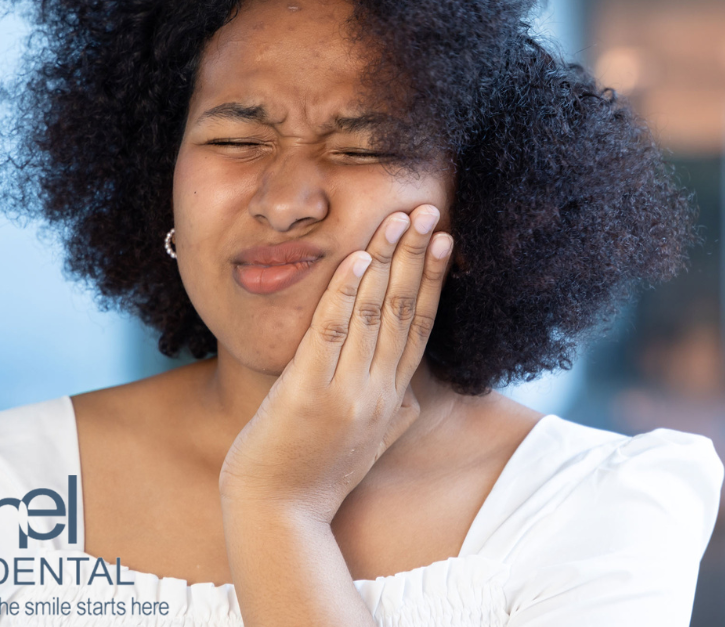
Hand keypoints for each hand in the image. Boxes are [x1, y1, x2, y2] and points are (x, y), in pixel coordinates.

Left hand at [218, 204, 453, 523]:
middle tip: (430, 210)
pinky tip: (356, 258)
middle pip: (406, 310)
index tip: (446, 241)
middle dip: (418, 256)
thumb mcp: (367, 446)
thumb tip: (414, 401)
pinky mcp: (308, 393)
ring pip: (375, 313)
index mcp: (390, 397)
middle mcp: (377, 391)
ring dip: (387, 260)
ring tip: (399, 218)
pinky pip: (331, 333)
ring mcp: (345, 392)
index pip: (421, 327)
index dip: (435, 280)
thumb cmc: (317, 476)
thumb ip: (394, 418)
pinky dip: (345, 293)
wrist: (278, 515)